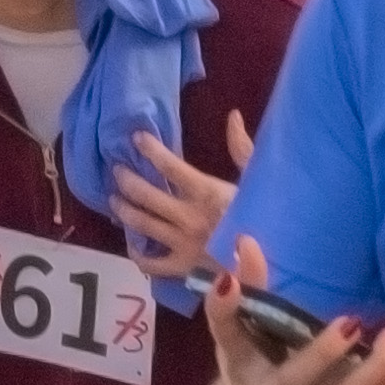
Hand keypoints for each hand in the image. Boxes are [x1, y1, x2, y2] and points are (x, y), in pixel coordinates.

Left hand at [111, 113, 249, 288]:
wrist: (270, 264)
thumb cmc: (264, 218)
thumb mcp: (256, 180)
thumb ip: (242, 148)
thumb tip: (233, 116)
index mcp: (208, 193)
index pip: (171, 167)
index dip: (151, 150)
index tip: (136, 138)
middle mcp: (189, 217)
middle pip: (146, 195)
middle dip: (127, 180)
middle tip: (117, 171)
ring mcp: (183, 244)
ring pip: (142, 224)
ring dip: (123, 210)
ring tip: (115, 200)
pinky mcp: (181, 268)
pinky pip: (149, 262)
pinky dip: (136, 252)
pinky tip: (132, 242)